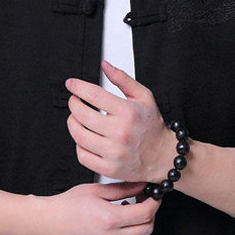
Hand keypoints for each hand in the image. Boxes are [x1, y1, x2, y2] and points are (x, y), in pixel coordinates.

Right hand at [39, 180, 160, 234]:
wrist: (51, 224)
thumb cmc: (69, 206)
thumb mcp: (97, 191)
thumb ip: (123, 189)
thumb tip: (141, 186)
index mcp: (109, 219)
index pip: (145, 214)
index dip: (153, 203)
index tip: (153, 198)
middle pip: (146, 229)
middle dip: (149, 215)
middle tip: (142, 204)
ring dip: (140, 228)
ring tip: (127, 216)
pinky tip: (119, 228)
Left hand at [65, 60, 173, 182]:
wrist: (163, 157)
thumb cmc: (152, 126)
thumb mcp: (144, 96)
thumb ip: (123, 79)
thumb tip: (105, 66)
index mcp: (127, 112)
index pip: (93, 95)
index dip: (77, 87)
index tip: (71, 84)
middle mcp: (120, 132)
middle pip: (82, 114)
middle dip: (73, 104)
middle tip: (74, 100)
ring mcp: (113, 152)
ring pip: (79, 136)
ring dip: (72, 123)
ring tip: (76, 118)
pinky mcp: (109, 168)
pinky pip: (83, 156)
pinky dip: (78, 145)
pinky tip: (84, 138)